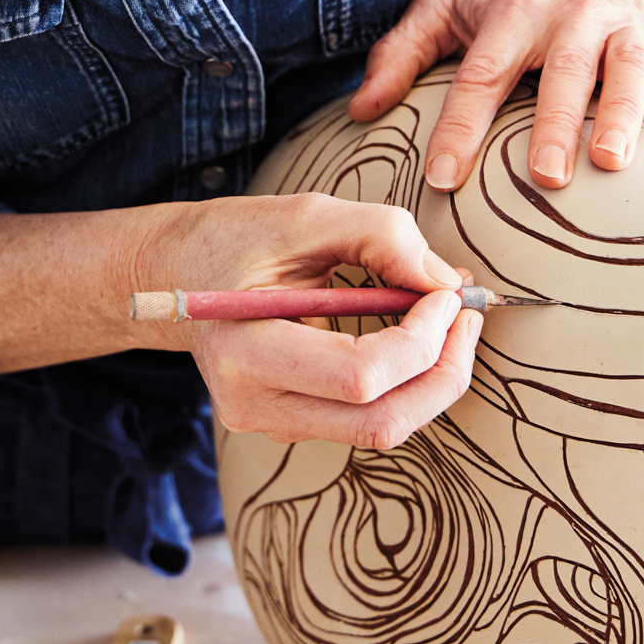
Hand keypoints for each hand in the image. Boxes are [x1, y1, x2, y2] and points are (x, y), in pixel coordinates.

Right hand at [131, 193, 482, 448]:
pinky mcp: (291, 424)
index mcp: (244, 353)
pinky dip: (408, 380)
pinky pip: (368, 418)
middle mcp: (253, 406)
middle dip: (444, 371)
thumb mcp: (305, 215)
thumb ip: (380, 234)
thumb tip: (447, 282)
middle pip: (381, 422)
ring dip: (433, 378)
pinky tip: (416, 334)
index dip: (422, 338)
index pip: (360, 376)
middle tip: (467, 314)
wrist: (176, 275)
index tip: (447, 290)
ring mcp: (271, 424)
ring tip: (448, 319)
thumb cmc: (236, 238)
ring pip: (382, 428)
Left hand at [349, 0, 643, 190]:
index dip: (461, 125)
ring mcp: (623, 30)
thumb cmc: (503, 0)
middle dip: (554, 124)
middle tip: (546, 178)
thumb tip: (359, 110)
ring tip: (614, 163)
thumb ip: (399, 54)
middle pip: (563, 73)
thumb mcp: (444, 9)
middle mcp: (571, 17)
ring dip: (623, 117)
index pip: (481, 74)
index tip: (444, 178)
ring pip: (626, 72)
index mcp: (512, 11)